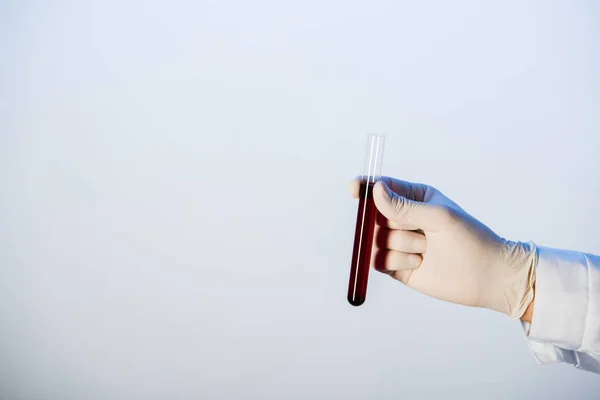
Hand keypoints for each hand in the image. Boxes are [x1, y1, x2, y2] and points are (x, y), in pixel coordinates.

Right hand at [349, 177, 536, 318]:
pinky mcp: (398, 265)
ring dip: (401, 246)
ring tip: (426, 251)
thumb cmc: (470, 240)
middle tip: (419, 232)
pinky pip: (379, 261)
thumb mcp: (438, 217)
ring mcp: (400, 243)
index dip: (365, 188)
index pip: (381, 188)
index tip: (354, 189)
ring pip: (377, 240)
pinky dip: (395, 262)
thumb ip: (403, 206)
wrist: (487, 277)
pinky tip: (417, 264)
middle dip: (394, 225)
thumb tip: (375, 190)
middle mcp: (405, 218)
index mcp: (416, 197)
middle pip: (374, 216)